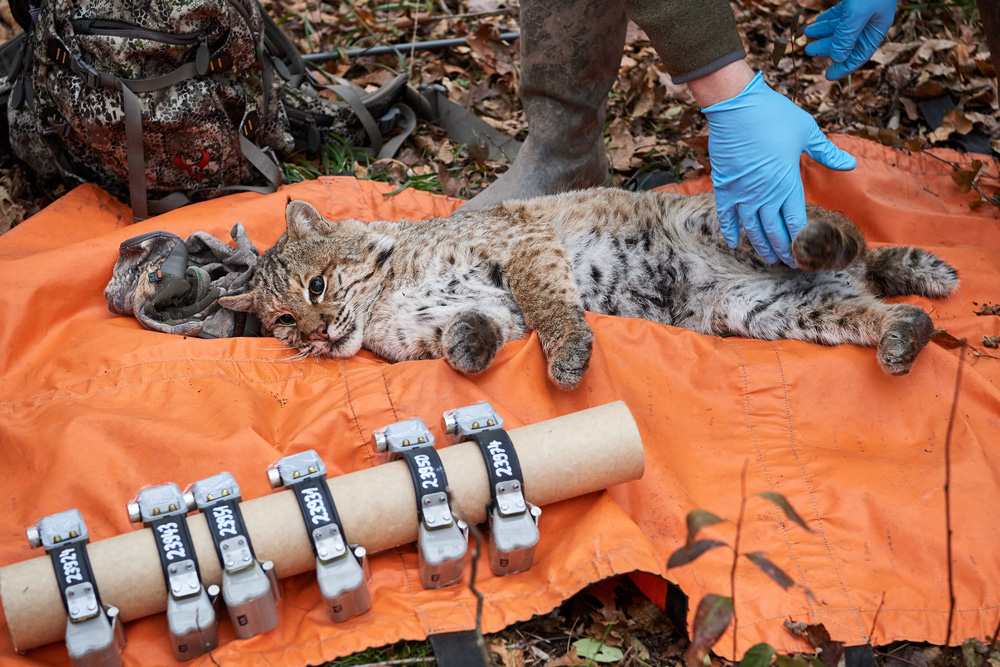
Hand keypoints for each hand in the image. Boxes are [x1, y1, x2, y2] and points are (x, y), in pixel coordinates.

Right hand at [701, 72, 855, 266]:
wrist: (736, 106)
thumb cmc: (773, 114)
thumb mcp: (807, 131)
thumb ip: (827, 152)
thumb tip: (850, 163)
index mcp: (786, 183)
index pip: (795, 224)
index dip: (802, 243)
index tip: (808, 255)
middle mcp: (764, 195)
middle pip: (774, 233)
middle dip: (784, 252)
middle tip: (792, 264)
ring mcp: (742, 194)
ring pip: (751, 230)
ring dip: (760, 247)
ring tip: (768, 259)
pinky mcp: (724, 188)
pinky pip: (726, 217)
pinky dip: (730, 232)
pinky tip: (734, 243)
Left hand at [804, 0, 895, 80]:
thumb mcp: (856, 13)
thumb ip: (847, 36)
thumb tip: (838, 58)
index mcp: (876, 28)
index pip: (860, 54)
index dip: (844, 67)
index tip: (828, 76)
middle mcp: (871, 20)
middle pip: (847, 41)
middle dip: (827, 47)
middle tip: (808, 50)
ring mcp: (864, 9)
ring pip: (842, 26)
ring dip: (824, 32)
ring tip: (807, 33)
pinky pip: (841, 14)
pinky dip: (829, 19)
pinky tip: (817, 22)